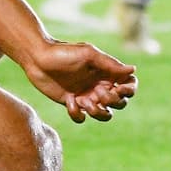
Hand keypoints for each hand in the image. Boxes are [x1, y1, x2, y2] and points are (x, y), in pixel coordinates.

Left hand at [22, 40, 137, 123]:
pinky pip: (82, 118)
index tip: (119, 88)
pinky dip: (77, 114)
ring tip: (83, 102)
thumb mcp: (88, 54)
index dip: (129, 90)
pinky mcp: (72, 103)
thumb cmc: (63, 52)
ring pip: (104, 115)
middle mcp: (99, 85)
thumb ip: (110, 64)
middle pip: (120, 103)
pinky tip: (69, 100)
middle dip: (112, 101)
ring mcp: (86, 96)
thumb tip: (133, 69)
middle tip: (97, 92)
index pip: (129, 85)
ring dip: (98, 112)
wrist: (37, 57)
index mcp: (106, 72)